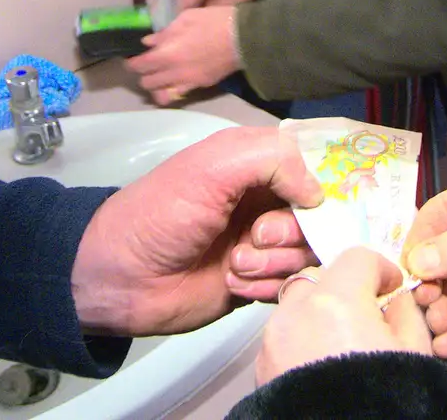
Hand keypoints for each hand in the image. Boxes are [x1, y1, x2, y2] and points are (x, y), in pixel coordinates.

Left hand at [70, 126, 321, 335]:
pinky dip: (267, 286)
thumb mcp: (214, 166)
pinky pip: (291, 285)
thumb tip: (319, 193)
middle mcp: (267, 201)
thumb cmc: (163, 212)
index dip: (323, 185)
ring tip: (236, 263)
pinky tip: (234, 283)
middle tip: (256, 235)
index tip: (312, 203)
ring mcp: (265, 244)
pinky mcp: (260, 283)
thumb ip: (274, 159)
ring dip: (274, 260)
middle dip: (291, 229)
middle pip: (319, 216)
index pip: (315, 166)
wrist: (123, 277)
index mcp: (258, 164)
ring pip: (308, 253)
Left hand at [128, 6, 239, 104]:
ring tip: (159, 74)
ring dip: (156, 84)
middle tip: (146, 64)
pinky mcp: (201, 85)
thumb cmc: (216, 21)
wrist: (245, 38)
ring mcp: (188, 82)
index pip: (140, 65)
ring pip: (161, 92)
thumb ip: (165, 33)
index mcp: (169, 53)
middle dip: (143, 74)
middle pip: (147, 82)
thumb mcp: (187, 18)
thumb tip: (149, 42)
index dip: (131, 63)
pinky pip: (179, 93)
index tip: (131, 59)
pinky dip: (172, 89)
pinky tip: (174, 79)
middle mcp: (175, 72)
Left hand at [256, 248, 432, 385]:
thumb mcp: (414, 352)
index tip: (392, 289)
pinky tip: (322, 367)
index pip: (357, 257)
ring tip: (343, 345)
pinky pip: (283, 338)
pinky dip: (302, 341)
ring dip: (319, 314)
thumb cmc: (387, 399)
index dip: (381, 269)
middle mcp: (295, 312)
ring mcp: (272, 342)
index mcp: (336, 299)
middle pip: (320, 277)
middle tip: (367, 316)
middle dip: (344, 289)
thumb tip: (393, 300)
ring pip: (296, 307)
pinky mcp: (261, 370)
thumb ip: (405, 312)